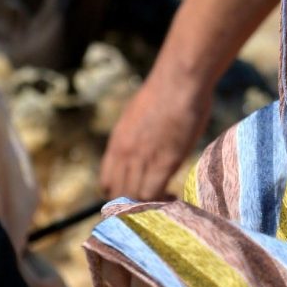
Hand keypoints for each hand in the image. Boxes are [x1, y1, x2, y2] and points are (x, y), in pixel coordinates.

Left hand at [100, 71, 211, 200]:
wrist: (179, 82)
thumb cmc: (166, 93)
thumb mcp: (138, 116)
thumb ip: (135, 137)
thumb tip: (144, 147)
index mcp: (117, 143)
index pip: (107, 182)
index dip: (120, 193)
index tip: (137, 193)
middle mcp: (124, 154)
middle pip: (119, 194)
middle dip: (134, 203)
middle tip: (153, 201)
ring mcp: (143, 159)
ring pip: (135, 198)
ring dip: (149, 204)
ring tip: (166, 198)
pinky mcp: (164, 162)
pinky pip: (154, 194)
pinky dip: (162, 201)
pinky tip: (174, 195)